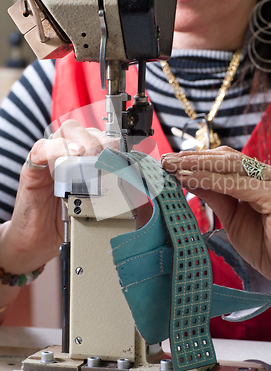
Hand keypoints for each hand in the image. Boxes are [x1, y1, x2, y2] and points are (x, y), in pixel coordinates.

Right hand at [0, 120, 116, 274]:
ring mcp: (49, 159)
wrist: (39, 241)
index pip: (99, 136)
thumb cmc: (67, 221)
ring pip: (67, 131)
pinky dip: (59, 147)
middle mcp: (67, 154)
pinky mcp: (32, 168)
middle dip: (101, 140)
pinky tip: (74, 155)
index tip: (124, 153)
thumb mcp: (96, 205)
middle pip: (85, 129)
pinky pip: (42, 148)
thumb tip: (138, 190)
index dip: (113, 141)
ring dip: (85, 140)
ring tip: (93, 157)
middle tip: (109, 158)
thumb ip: (113, 192)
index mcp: (83, 160)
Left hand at [161, 146, 270, 318]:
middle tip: (166, 160)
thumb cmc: (267, 245)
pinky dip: (210, 180)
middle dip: (192, 158)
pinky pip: (235, 184)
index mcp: (262, 177)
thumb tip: (188, 178)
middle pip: (226, 158)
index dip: (197, 159)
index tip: (172, 161)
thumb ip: (215, 195)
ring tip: (172, 167)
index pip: (226, 160)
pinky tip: (189, 180)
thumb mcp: (232, 216)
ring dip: (197, 165)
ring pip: (229, 166)